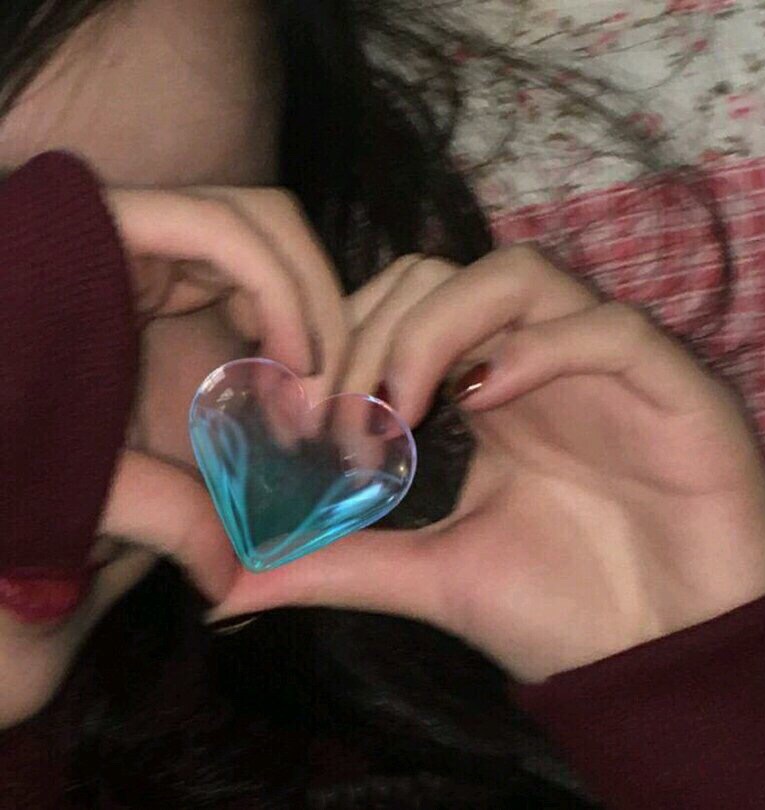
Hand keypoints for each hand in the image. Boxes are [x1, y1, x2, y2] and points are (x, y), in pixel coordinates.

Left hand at [100, 188, 346, 599]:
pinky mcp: (185, 290)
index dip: (281, 290)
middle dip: (315, 304)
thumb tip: (233, 579)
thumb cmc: (5, 442)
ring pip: (276, 250)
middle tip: (324, 392)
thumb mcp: (71, 476)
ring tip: (311, 398)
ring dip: (312, 320)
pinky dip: (291, 333)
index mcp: (99, 250)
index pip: (221, 227)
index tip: (303, 372)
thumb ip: (152, 519)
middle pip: (266, 224)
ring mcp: (167, 260)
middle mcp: (141, 237)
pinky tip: (287, 389)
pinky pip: (262, 287)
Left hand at [212, 246, 764, 680]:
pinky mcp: (669, 386)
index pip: (399, 309)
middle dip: (371, 333)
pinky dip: (542, 349)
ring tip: (401, 407)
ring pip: (516, 276)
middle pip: (440, 275)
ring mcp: (601, 365)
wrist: (666, 659)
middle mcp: (536, 360)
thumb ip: (338, 562)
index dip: (340, 342)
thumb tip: (229, 581)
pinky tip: (490, 402)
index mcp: (485, 391)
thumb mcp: (433, 577)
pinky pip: (607, 329)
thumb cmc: (561, 612)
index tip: (298, 417)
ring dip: (439, 327)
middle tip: (340, 417)